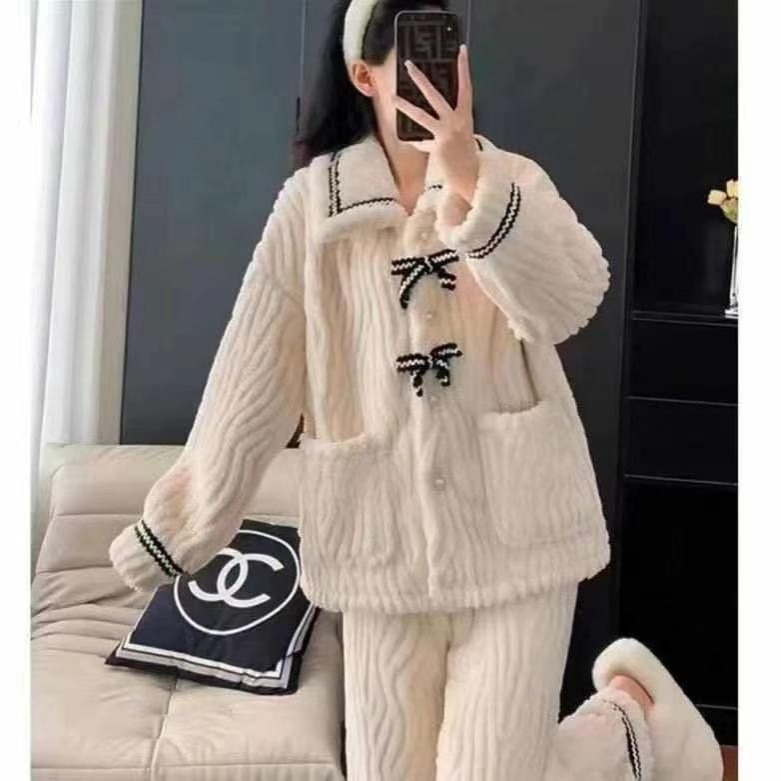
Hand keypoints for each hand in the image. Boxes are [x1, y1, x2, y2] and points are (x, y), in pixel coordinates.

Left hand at [392, 43, 478, 203]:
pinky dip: (415, 142)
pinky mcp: (438, 145)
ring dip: (405, 105)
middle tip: (408, 65)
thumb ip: (442, 127)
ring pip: (421, 115)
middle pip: (435, 95)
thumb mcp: (458, 135)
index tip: (461, 50)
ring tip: (391, 95)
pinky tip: (407, 140)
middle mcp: (457, 120)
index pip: (465, 86)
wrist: (469, 176)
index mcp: (465, 115)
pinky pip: (420, 141)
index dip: (463, 68)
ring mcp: (447, 132)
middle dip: (421, 79)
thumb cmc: (464, 155)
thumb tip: (421, 131)